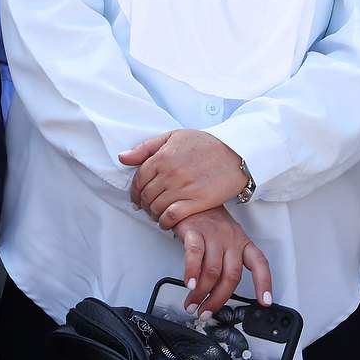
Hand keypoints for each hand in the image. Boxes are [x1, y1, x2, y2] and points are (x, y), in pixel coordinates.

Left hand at [120, 130, 247, 227]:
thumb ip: (146, 148)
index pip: (139, 180)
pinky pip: (172, 217)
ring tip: (156, 214)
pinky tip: (166, 222)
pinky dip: (165, 222)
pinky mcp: (197, 202)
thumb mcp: (174, 137)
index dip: (135, 192)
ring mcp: (183, 189)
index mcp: (163, 156)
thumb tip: (123, 158)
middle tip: (146, 208)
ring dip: (153, 214)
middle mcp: (170, 173)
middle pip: (146, 196)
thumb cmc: (206, 143)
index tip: (137, 198)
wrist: (236, 153)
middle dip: (143, 204)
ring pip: (156, 208)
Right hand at [171, 206, 272, 315]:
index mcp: (242, 243)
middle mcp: (231, 240)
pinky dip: (192, 273)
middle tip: (207, 312)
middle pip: (231, 276)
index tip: (265, 301)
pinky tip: (188, 284)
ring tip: (192, 304)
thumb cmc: (208, 223)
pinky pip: (195, 255)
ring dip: (201, 293)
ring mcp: (213, 235)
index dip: (264, 283)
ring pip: (213, 271)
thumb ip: (224, 264)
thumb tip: (217, 293)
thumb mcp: (224, 241)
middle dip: (219, 299)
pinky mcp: (194, 231)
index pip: (259, 264)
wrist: (190, 199)